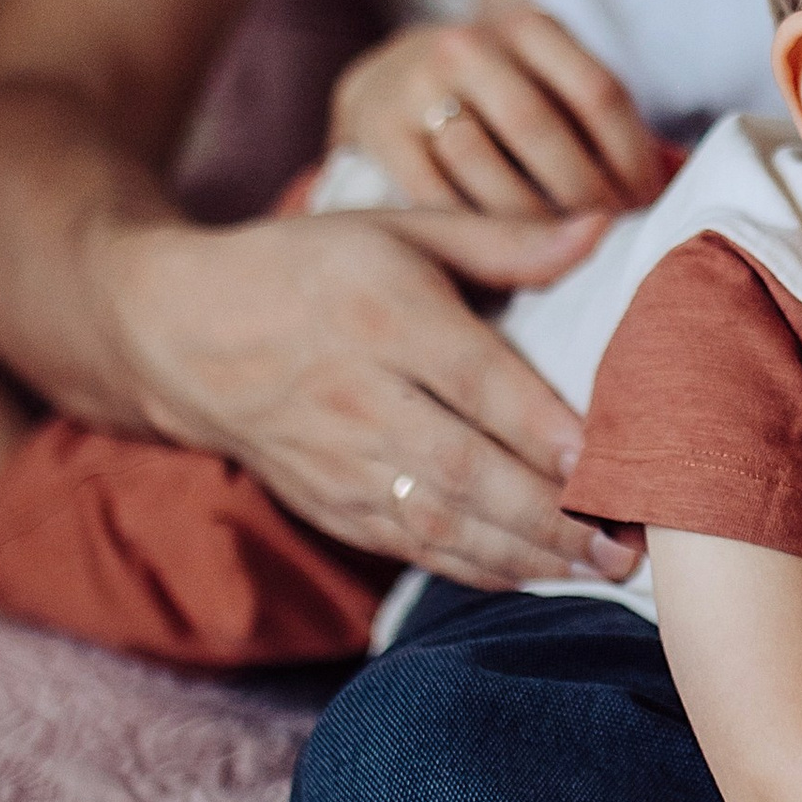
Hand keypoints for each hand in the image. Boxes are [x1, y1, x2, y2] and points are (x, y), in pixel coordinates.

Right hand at [98, 203, 630, 587]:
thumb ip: (502, 238)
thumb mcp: (397, 228)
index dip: (540, 426)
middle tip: (623, 541)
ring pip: (438, 520)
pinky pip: (406, 545)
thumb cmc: (309, 267)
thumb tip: (603, 229)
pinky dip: (472, 565)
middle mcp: (357, 394)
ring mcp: (335, 459)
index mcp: (381, 312)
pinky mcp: (324, 502)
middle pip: (464, 468)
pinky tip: (531, 573)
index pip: (475, 379)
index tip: (604, 458)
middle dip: (548, 514)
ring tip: (596, 567)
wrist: (178, 331)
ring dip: (522, 553)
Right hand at [329, 11, 669, 220]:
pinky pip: (436, 195)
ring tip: (562, 251)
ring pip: (485, 166)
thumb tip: (677, 181)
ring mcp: (418, 86)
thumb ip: (603, 123)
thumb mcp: (553, 83)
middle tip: (608, 239)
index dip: (632, 159)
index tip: (648, 206)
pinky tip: (507, 254)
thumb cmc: (503, 98)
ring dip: (532, 222)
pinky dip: (477, 231)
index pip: (599, 93)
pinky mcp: (381, 131)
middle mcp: (470, 45)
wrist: (393, 83)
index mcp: (530, 28)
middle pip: (541, 131)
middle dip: (585, 197)